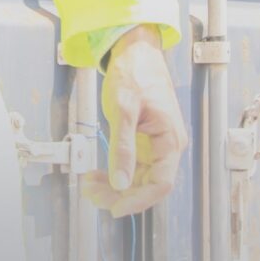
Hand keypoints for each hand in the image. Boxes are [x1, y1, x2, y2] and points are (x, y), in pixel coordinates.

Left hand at [82, 26, 185, 217]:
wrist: (135, 51)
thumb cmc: (135, 74)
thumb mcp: (123, 110)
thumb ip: (123, 148)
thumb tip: (120, 182)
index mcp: (170, 140)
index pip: (161, 184)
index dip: (138, 201)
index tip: (115, 208)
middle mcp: (167, 146)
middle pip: (147, 185)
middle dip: (120, 194)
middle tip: (91, 194)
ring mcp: (156, 145)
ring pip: (137, 178)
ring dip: (114, 185)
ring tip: (89, 184)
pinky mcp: (144, 142)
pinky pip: (131, 166)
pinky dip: (114, 172)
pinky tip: (96, 173)